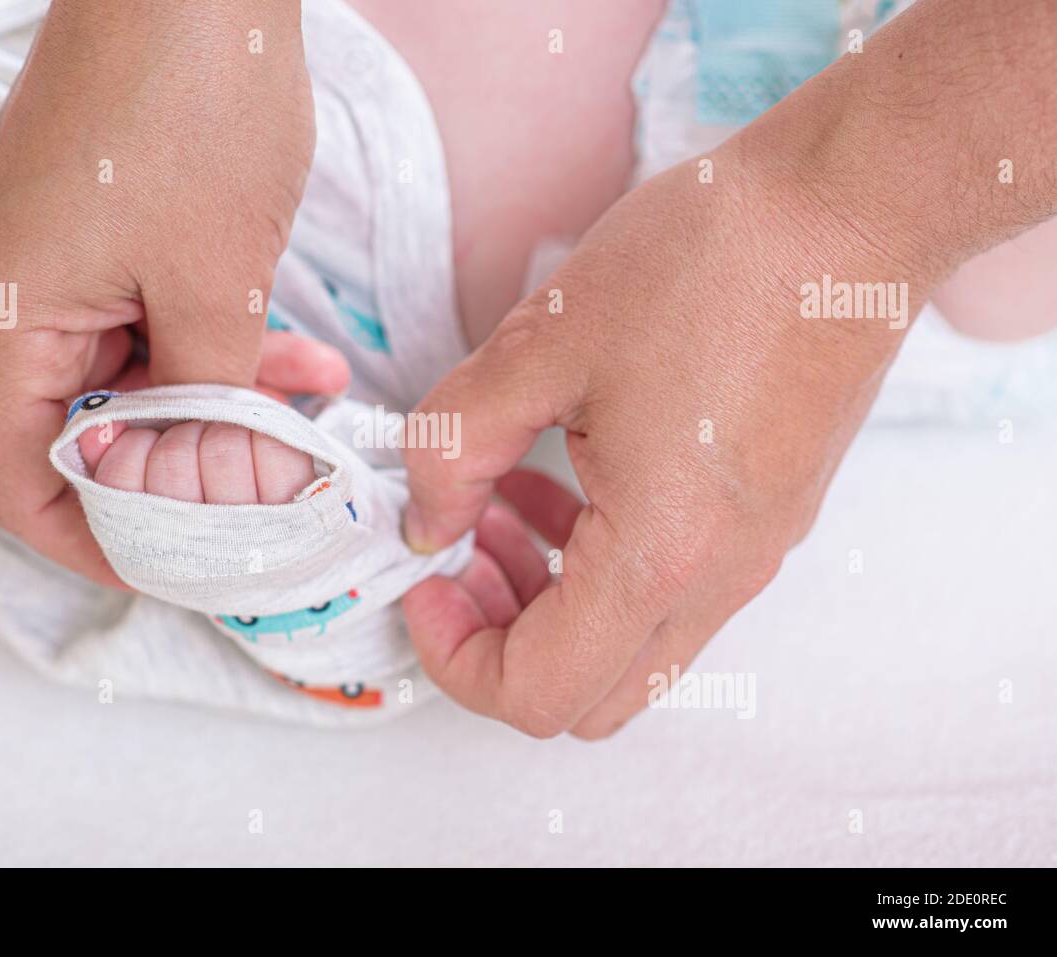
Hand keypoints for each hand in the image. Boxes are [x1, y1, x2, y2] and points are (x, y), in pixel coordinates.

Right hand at [0, 0, 312, 584]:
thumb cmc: (196, 111)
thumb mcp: (218, 284)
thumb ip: (208, 398)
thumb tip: (213, 472)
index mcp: (5, 320)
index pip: (23, 480)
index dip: (98, 540)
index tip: (180, 563)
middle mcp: (10, 295)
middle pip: (83, 431)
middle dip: (186, 465)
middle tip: (272, 488)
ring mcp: (51, 257)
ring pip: (131, 375)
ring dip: (219, 399)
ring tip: (314, 404)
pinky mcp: (97, 227)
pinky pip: (147, 317)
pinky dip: (214, 342)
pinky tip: (299, 355)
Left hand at [400, 139, 925, 738]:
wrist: (853, 209)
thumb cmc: (712, 262)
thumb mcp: (541, 345)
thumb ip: (456, 447)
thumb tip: (425, 521)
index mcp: (658, 555)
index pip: (536, 693)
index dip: (454, 656)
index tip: (424, 581)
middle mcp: (717, 580)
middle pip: (588, 698)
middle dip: (500, 642)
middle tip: (458, 554)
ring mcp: (752, 557)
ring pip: (629, 649)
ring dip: (547, 601)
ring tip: (500, 502)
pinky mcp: (765, 521)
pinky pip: (670, 591)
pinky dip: (598, 565)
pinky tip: (563, 478)